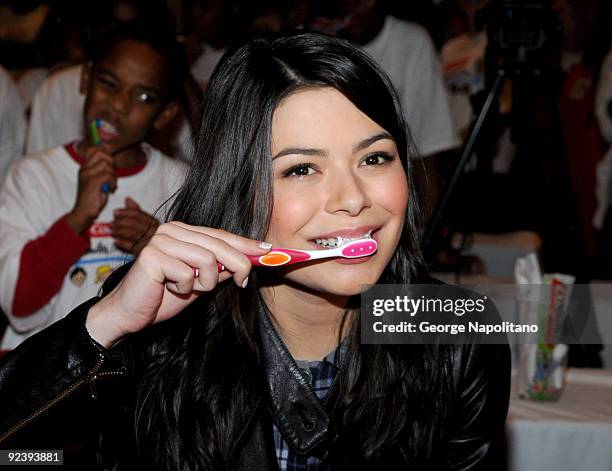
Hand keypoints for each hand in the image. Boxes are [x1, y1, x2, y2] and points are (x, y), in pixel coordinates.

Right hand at [67, 147, 116, 233]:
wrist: (83, 212)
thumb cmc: (92, 198)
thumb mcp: (97, 181)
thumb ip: (102, 170)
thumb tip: (111, 160)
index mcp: (85, 167)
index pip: (94, 149)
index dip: (105, 154)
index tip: (110, 167)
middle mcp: (84, 169)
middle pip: (101, 153)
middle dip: (111, 163)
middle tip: (111, 176)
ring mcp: (87, 174)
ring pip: (106, 164)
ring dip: (113, 175)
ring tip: (110, 184)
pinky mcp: (91, 182)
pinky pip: (108, 175)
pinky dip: (113, 182)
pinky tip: (110, 189)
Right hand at [85, 222, 271, 347]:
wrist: (128, 315)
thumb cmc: (163, 298)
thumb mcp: (200, 282)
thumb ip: (220, 269)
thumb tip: (251, 259)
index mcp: (183, 232)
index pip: (221, 235)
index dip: (245, 243)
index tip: (268, 250)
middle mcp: (171, 230)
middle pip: (219, 244)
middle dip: (239, 265)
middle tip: (243, 282)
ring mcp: (160, 240)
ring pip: (208, 259)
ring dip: (206, 282)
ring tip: (190, 289)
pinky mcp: (152, 256)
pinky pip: (188, 273)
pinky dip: (186, 288)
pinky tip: (170, 289)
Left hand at [111, 197, 158, 254]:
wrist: (157, 252)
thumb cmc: (150, 235)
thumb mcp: (146, 222)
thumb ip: (136, 210)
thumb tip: (127, 199)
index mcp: (154, 222)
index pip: (137, 214)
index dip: (124, 212)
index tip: (116, 212)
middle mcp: (153, 231)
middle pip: (133, 223)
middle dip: (120, 222)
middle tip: (111, 223)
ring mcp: (149, 241)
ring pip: (131, 233)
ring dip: (119, 232)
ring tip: (112, 231)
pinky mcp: (144, 252)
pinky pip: (132, 246)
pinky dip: (122, 242)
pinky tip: (116, 240)